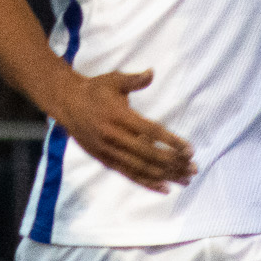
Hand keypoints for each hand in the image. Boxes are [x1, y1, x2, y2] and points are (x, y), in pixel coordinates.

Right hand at [55, 70, 196, 192]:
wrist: (66, 103)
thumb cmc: (95, 89)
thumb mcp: (114, 80)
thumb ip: (134, 80)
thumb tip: (152, 73)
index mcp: (119, 116)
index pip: (150, 132)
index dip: (171, 142)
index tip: (190, 149)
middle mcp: (114, 136)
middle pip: (148, 154)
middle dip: (173, 163)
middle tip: (194, 168)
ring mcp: (109, 151)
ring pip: (140, 168)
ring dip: (165, 175)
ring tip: (185, 180)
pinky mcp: (105, 160)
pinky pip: (129, 174)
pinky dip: (147, 183)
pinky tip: (165, 188)